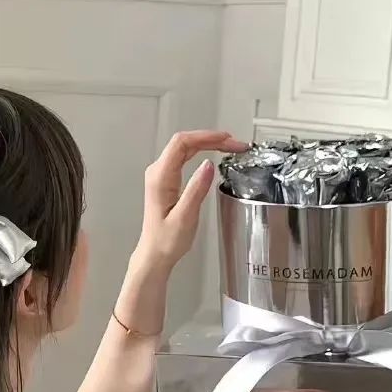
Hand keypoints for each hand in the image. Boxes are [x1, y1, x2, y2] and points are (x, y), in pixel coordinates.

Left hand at [136, 130, 247, 273]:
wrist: (155, 254)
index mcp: (160, 178)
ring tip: (231, 147)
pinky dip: (202, 153)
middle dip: (212, 139)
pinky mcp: (167, 181)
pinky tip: (215, 155)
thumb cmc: (166, 241)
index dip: (206, 137)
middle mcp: (158, 173)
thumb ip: (197, 189)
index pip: (182, 143)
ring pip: (186, 149)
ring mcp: (161, 176)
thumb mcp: (185, 216)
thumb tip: (208, 164)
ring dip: (208, 144)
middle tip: (236, 145)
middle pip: (185, 142)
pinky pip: (185, 158)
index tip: (227, 139)